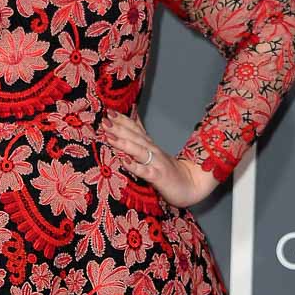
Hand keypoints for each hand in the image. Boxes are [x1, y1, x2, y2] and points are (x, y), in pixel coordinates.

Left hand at [102, 109, 216, 207]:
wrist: (191, 184)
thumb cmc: (167, 167)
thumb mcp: (152, 148)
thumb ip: (141, 131)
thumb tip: (133, 113)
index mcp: (148, 143)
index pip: (134, 127)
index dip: (121, 119)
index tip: (107, 111)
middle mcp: (152, 149)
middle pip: (134, 136)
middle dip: (118, 127)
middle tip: (104, 120)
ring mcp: (156, 162)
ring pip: (138, 151)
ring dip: (123, 142)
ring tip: (109, 136)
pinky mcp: (158, 177)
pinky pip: (145, 171)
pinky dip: (134, 165)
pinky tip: (124, 160)